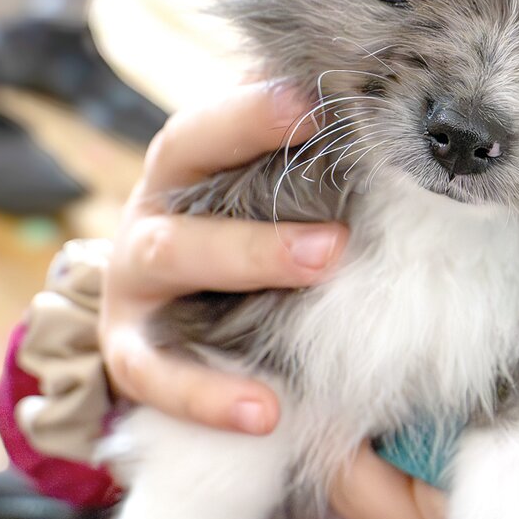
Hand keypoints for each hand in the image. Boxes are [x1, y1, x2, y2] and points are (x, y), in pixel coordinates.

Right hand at [99, 79, 347, 434]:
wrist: (169, 319)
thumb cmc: (244, 238)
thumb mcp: (268, 203)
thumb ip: (314, 170)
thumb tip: (391, 127)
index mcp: (186, 162)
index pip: (212, 123)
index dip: (257, 111)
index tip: (320, 106)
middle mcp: (153, 209)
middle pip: (187, 174)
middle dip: (260, 194)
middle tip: (337, 234)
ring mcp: (133, 281)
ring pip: (173, 256)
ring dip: (249, 262)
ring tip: (320, 278)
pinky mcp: (127, 351)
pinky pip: (158, 374)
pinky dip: (207, 395)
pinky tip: (264, 413)